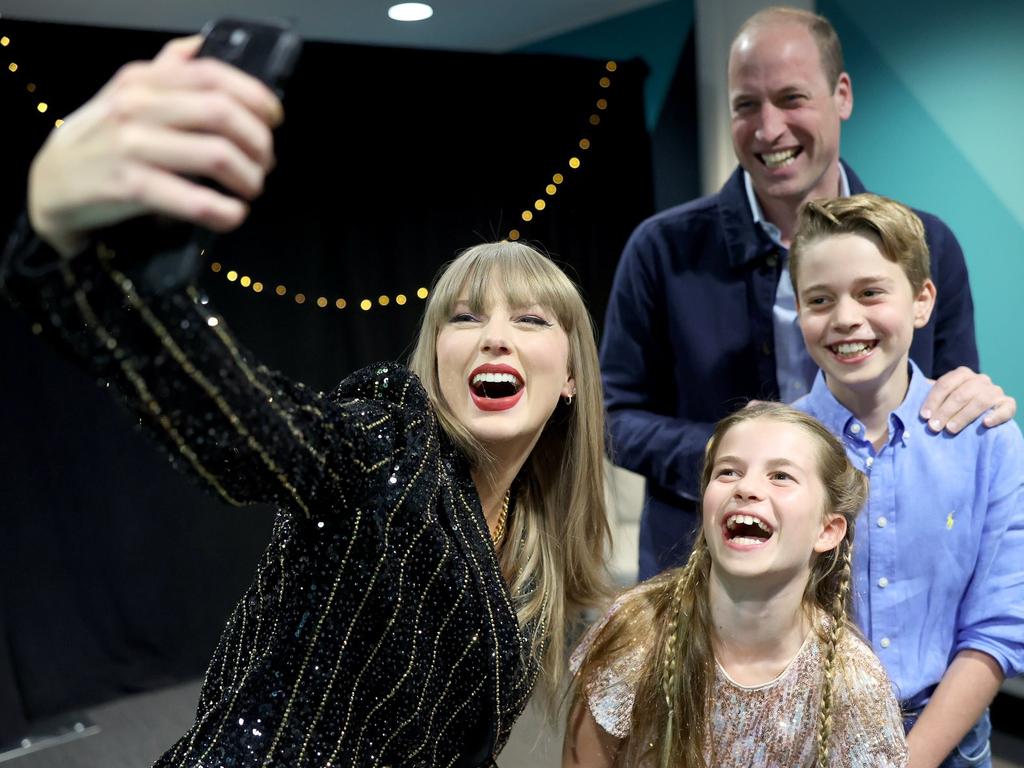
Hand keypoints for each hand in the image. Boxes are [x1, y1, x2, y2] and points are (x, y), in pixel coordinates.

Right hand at [27, 35, 282, 256]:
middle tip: (265, 162)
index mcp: (144, 80)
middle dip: (258, 142)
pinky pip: (195, 201)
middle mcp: (138, 106)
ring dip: (249, 177)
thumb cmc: (102, 139)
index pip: (213, 75)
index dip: (256, 97)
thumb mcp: (128, 94)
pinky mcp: (130, 187)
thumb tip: (199, 46)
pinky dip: (226, 212)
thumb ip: (166, 71)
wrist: (51, 183)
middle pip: (222, 114)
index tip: (274, 119)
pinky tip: (232, 215)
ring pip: (216, 155)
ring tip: (250, 189)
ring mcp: (133, 146)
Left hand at [921, 366, 1016, 432]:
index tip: (923, 416)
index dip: (933, 400)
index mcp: (962, 374)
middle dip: (945, 411)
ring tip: (950, 429)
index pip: (945, 384)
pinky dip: (996, 415)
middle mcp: (980, 379)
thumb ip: (927, 397)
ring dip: (964, 416)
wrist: (979, 412)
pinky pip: (1006, 408)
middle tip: (933, 427)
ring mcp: (995, 391)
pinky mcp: (1008, 404)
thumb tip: (903, 406)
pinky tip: (984, 423)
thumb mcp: (940, 399)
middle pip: (961, 393)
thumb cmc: (952, 407)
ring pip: (981, 400)